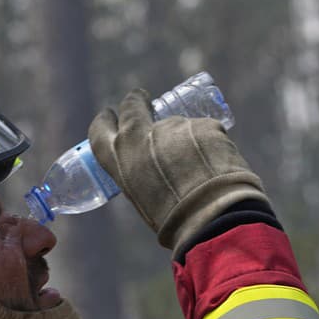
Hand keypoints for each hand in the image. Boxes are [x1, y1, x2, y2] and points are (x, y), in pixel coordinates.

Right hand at [87, 89, 270, 255]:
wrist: (208, 213)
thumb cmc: (170, 217)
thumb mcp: (141, 196)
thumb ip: (142, 176)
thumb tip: (154, 169)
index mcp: (118, 159)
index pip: (101, 130)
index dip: (105, 121)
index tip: (109, 114)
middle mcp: (140, 136)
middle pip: (133, 106)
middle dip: (137, 101)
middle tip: (145, 101)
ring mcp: (173, 127)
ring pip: (176, 125)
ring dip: (183, 136)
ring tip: (199, 164)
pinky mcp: (203, 124)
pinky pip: (205, 131)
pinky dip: (210, 143)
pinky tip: (217, 164)